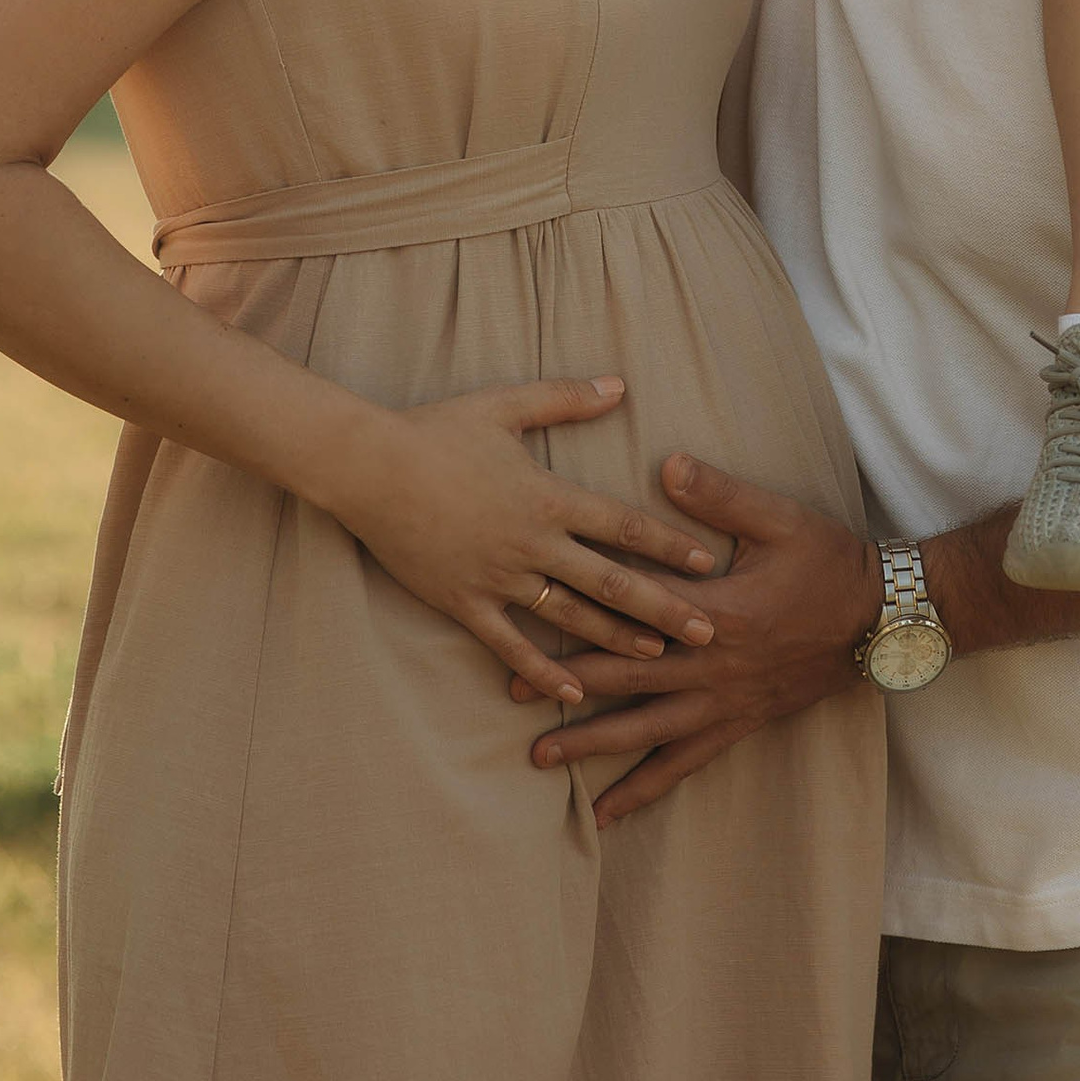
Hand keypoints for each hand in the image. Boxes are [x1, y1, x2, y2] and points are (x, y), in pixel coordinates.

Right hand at [323, 376, 721, 699]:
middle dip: (664, 608)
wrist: (369, 469)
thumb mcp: (506, 405)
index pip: (624, 525)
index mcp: (548, 497)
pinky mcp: (465, 603)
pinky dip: (544, 674)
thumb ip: (566, 398)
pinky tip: (573, 695)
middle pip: (612, 582)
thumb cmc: (437, 431)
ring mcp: (499, 578)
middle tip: (710, 631)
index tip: (708, 563)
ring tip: (659, 657)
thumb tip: (620, 385)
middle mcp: (533, 543)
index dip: (669, 545)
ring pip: (571, 618)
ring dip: (617, 640)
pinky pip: (511, 646)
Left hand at [508, 450, 881, 822]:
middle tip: (509, 690)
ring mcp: (723, 702)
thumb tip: (667, 465)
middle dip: (566, 685)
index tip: (530, 619)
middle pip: (626, 677)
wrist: (879, 620)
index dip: (581, 617)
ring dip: (591, 744)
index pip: (636, 612)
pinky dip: (643, 788)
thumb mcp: (780, 518)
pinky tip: (609, 813)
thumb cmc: (829, 561)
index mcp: (716, 611)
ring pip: (645, 731)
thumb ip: (721, 494)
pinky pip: (683, 764)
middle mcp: (711, 665)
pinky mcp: (737, 724)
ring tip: (540, 759)